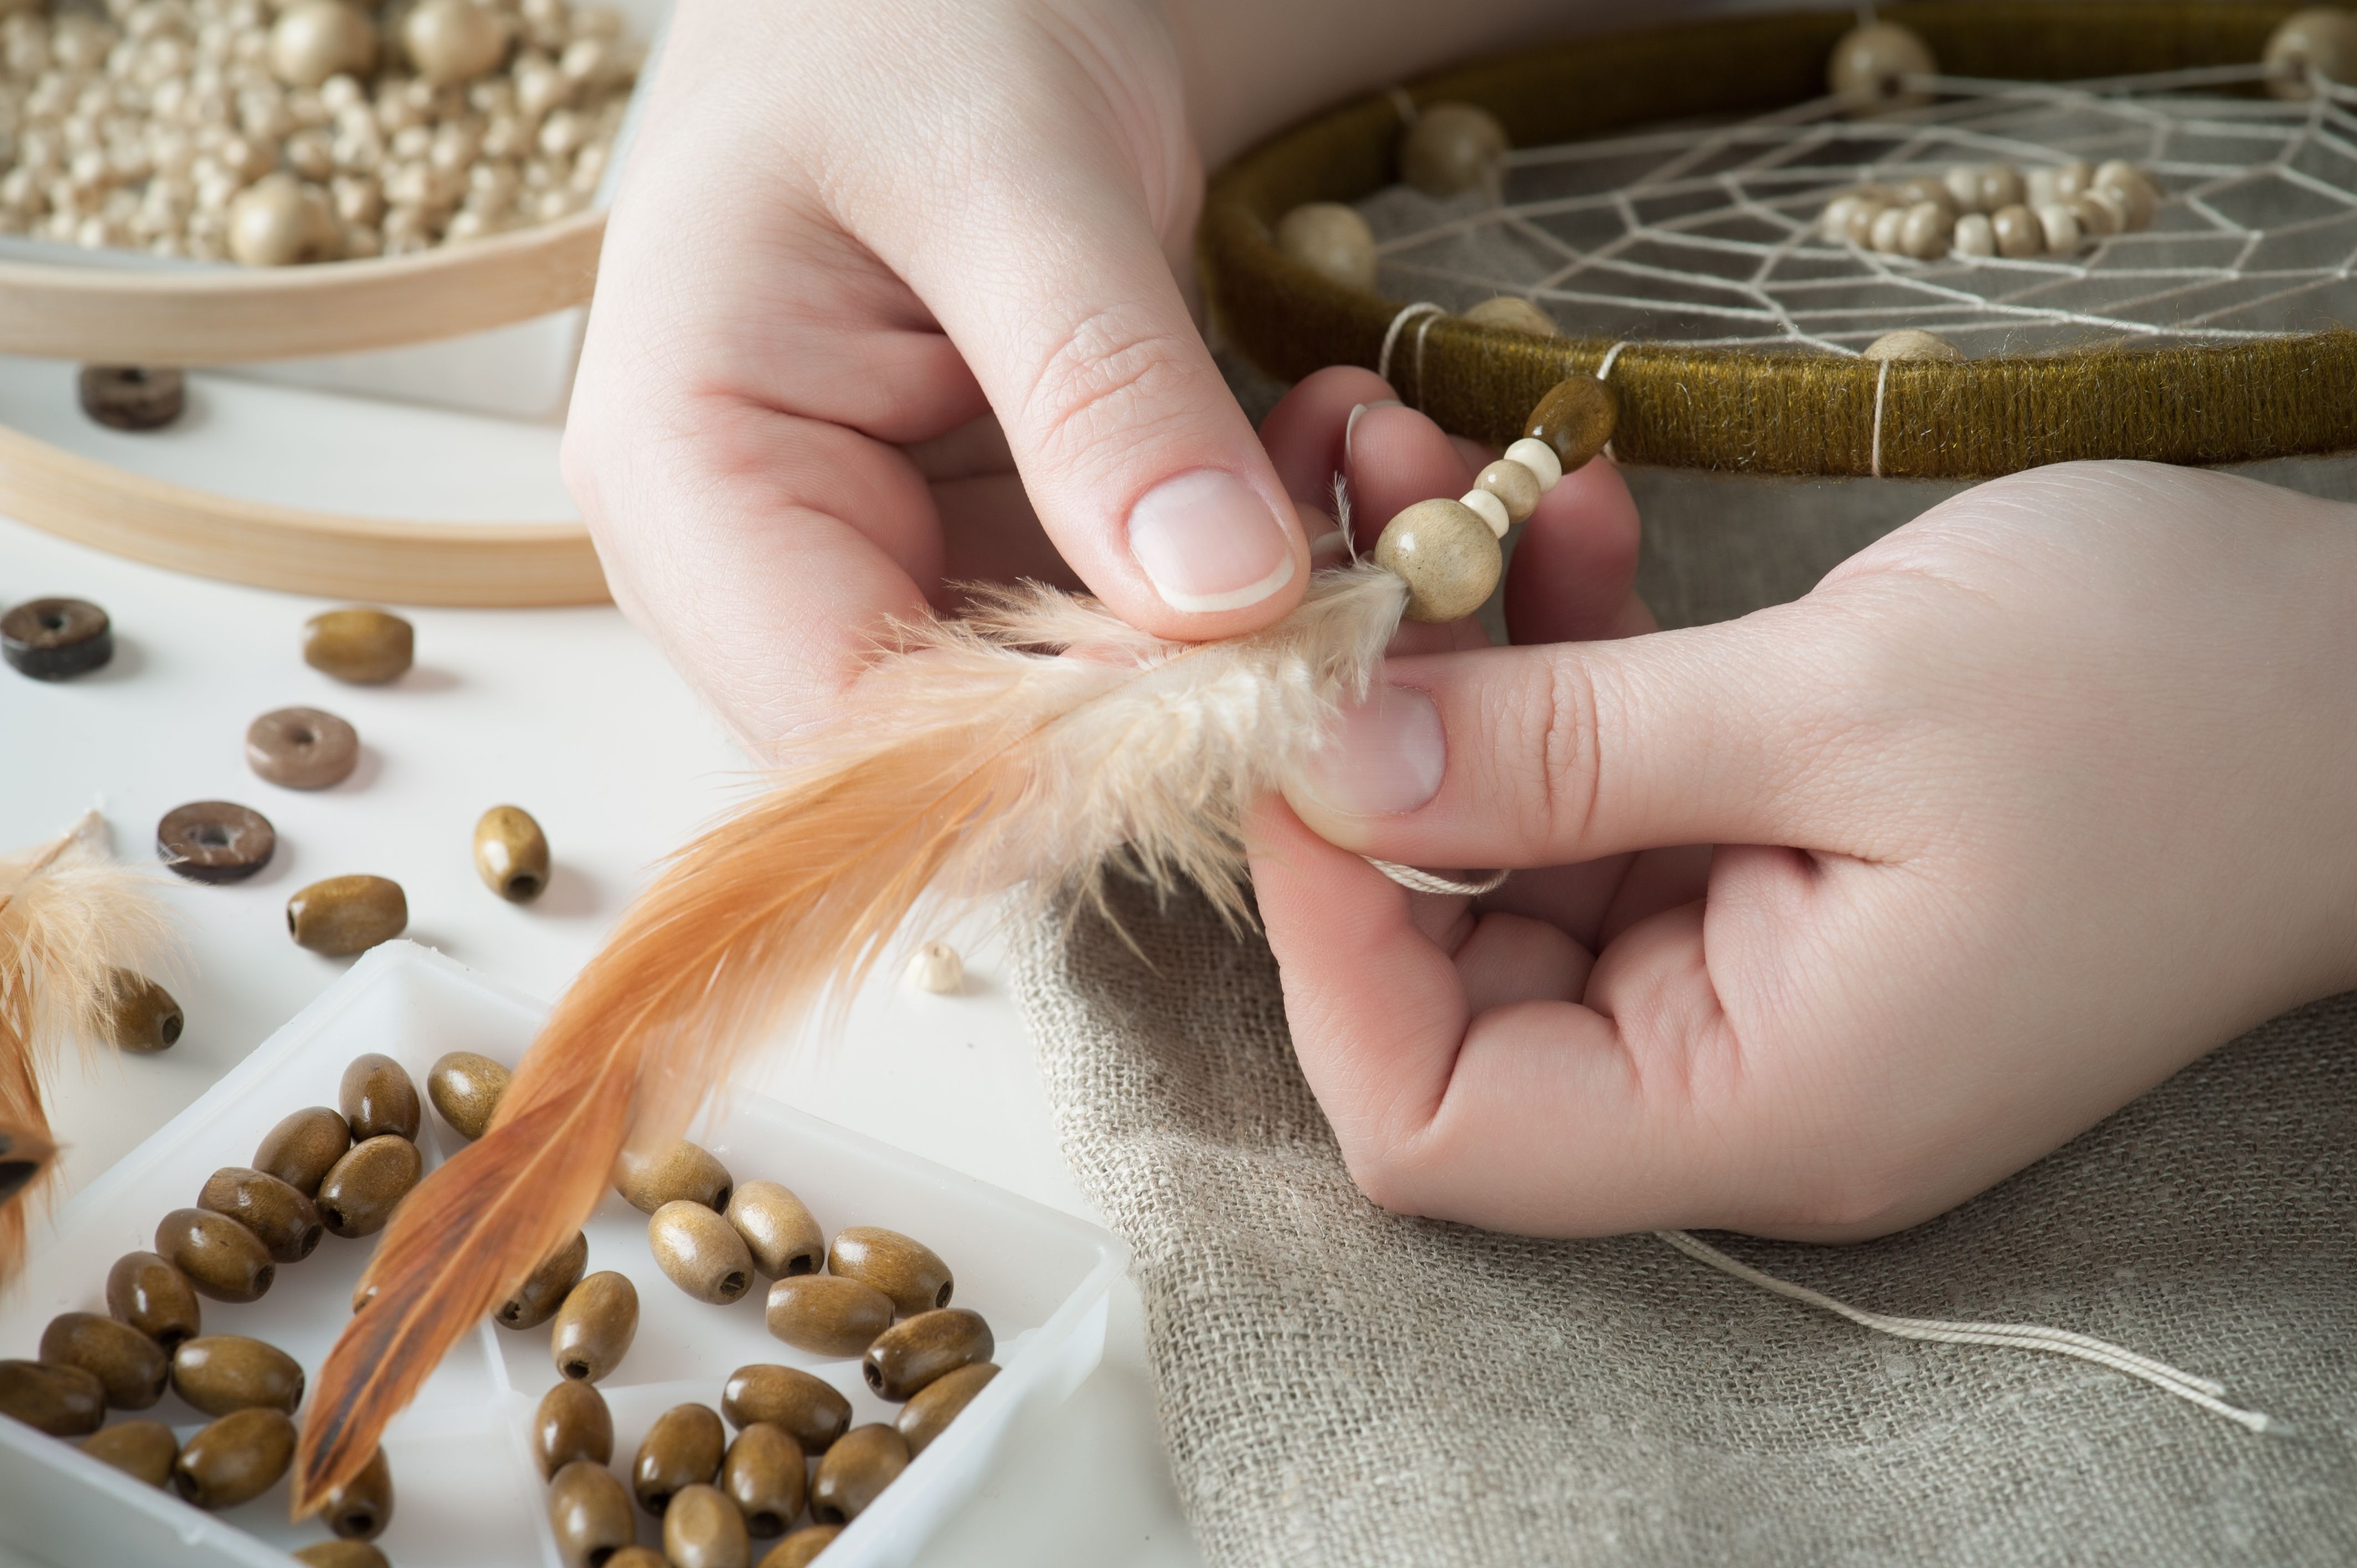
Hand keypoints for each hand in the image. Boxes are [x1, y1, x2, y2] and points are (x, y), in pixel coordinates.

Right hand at [563, 0, 1310, 752]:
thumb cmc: (911, 24)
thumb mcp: (1010, 172)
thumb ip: (1103, 390)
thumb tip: (1224, 604)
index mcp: (688, 482)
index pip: (846, 726)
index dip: (1050, 749)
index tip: (1252, 681)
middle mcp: (757, 570)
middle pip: (955, 754)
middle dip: (1159, 707)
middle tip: (1350, 604)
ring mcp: (869, 572)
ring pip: (1059, 719)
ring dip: (1219, 656)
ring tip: (1349, 504)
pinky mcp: (973, 562)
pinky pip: (1110, 647)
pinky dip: (1227, 600)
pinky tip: (1317, 488)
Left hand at [1248, 399, 2356, 1241]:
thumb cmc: (2175, 703)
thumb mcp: (1851, 704)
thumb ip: (1570, 748)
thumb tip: (1328, 761)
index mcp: (1760, 1105)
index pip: (1429, 1117)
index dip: (1321, 937)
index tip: (1295, 729)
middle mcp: (1729, 1073)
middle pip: (1439, 978)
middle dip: (1369, 764)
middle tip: (1329, 544)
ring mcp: (1743, 974)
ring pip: (1505, 858)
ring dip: (1456, 673)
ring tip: (1432, 472)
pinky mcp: (1764, 875)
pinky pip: (1600, 790)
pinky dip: (1566, 662)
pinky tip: (1569, 515)